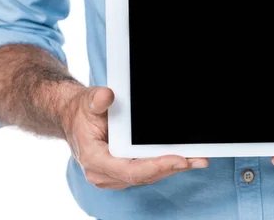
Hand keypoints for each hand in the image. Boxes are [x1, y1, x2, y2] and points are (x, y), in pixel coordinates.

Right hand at [61, 86, 208, 189]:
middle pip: (144, 176)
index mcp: (95, 159)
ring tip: (198, 159)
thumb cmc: (83, 112)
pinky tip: (185, 159)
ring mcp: (113, 176)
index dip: (156, 166)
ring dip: (173, 168)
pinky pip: (147, 173)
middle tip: (197, 159)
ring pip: (148, 176)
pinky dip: (165, 166)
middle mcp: (103, 173)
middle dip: (172, 168)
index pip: (130, 170)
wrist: (75, 119)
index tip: (178, 159)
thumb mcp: (88, 101)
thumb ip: (96, 100)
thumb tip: (106, 96)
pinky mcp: (123, 173)